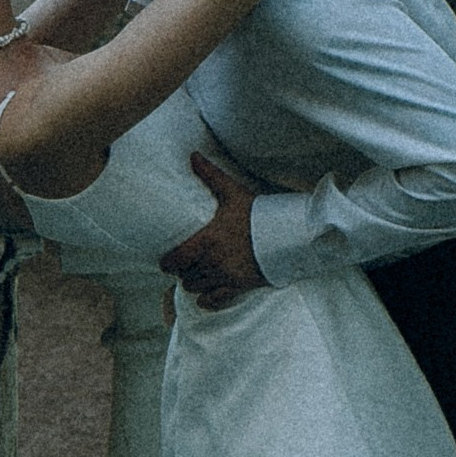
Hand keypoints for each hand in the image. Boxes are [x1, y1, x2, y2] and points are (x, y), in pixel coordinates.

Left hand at [159, 153, 264, 307]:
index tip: (166, 261)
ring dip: (194, 283)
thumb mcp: (233, 193)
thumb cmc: (259, 214)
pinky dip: (207, 301)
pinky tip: (205, 297)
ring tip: (197, 275)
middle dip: (183, 271)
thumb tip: (193, 155)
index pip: (175, 260)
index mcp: (206, 241)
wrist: (289, 235)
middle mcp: (212, 262)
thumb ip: (211, 176)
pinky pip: (215, 302)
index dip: (167, 262)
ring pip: (196, 289)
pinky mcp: (239, 287)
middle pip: (184, 276)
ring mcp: (225, 277)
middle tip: (186, 264)